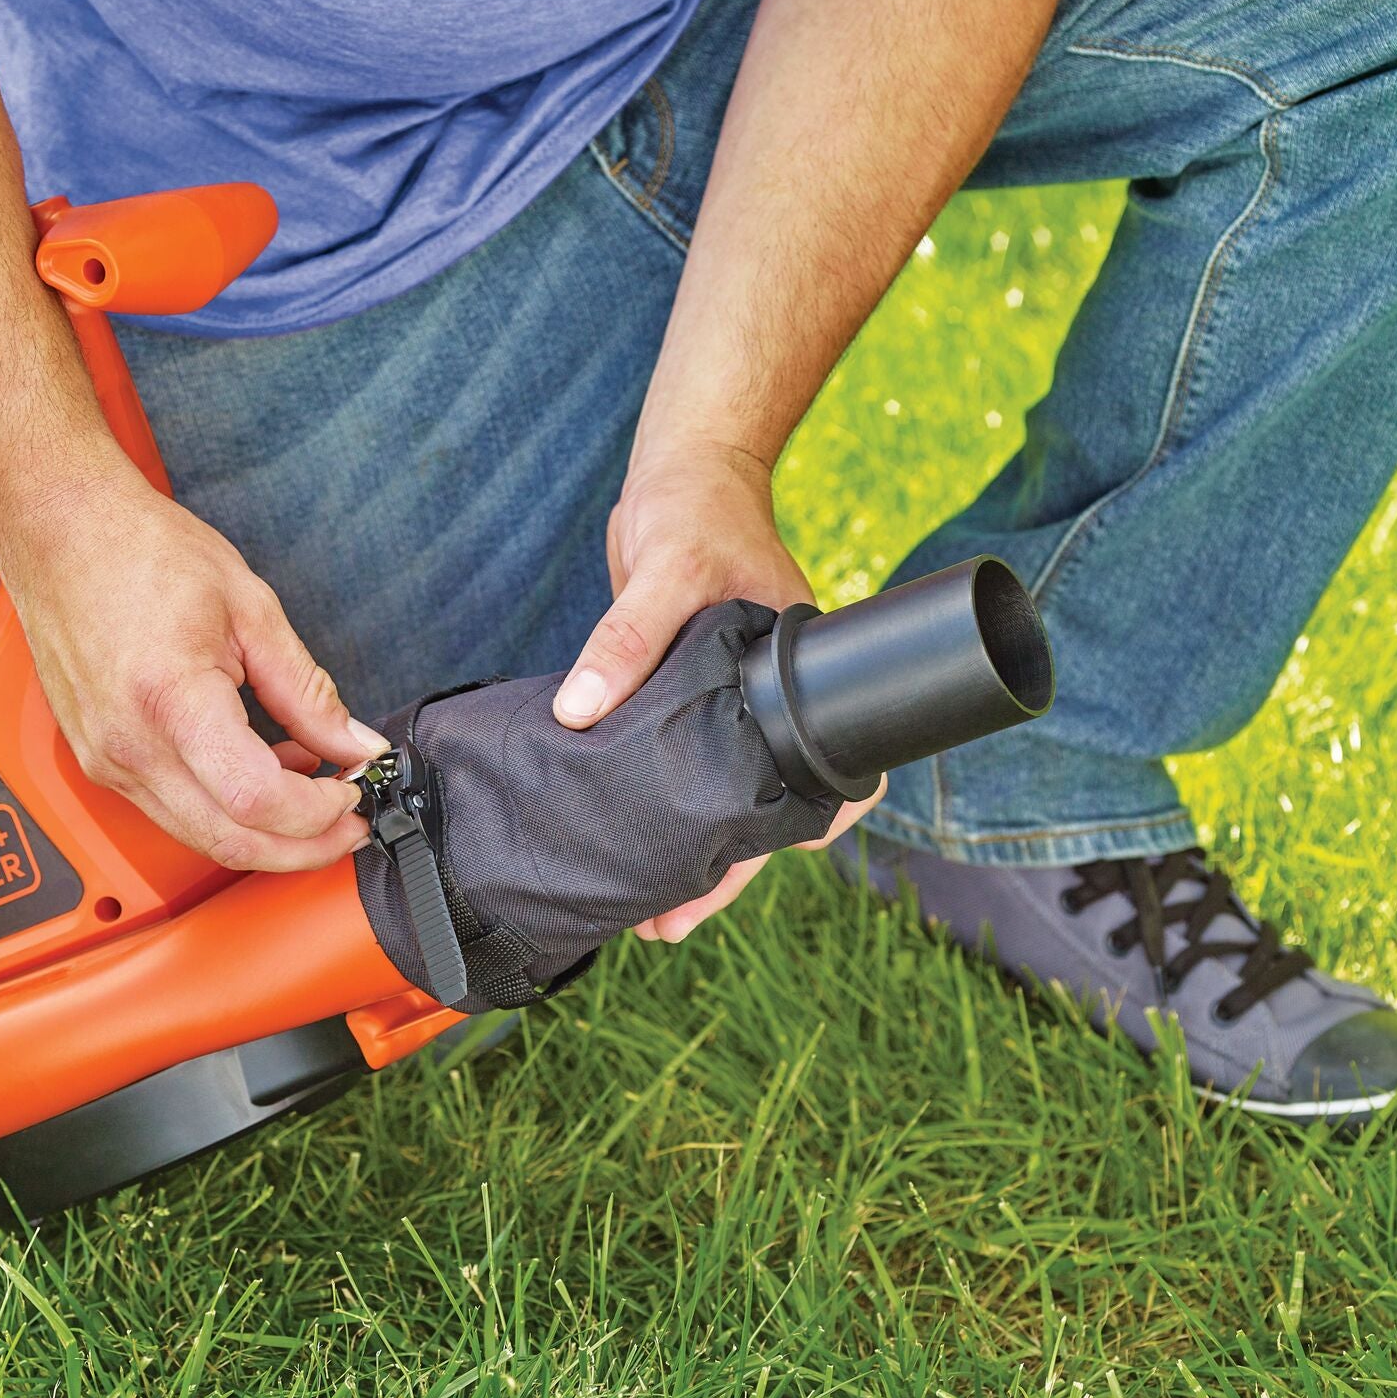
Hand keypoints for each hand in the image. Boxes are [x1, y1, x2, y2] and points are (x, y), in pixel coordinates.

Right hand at [0, 472, 386, 871]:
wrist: (60, 532)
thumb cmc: (141, 552)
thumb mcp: (251, 610)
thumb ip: (307, 690)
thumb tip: (354, 742)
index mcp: (171, 700)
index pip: (256, 800)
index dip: (317, 812)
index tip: (353, 791)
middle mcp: (130, 746)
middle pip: (230, 841)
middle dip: (303, 847)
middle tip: (349, 821)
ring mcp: (106, 761)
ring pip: (201, 836)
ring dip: (266, 830)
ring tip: (311, 784)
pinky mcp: (99, 761)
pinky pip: (173, 811)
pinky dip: (226, 807)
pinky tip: (259, 769)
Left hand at [552, 440, 878, 936]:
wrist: (684, 470)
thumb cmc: (695, 511)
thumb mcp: (664, 570)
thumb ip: (625, 639)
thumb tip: (579, 713)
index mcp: (798, 681)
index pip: (817, 781)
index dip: (790, 840)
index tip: (734, 882)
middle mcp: (773, 701)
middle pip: (763, 808)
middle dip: (722, 872)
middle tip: (665, 926)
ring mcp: (733, 701)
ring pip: (720, 794)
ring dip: (687, 848)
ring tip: (641, 911)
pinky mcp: (688, 694)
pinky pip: (680, 761)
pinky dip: (656, 801)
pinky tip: (619, 837)